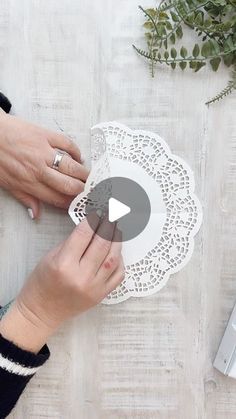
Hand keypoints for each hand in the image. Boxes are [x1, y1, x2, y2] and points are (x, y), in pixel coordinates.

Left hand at [0, 111, 88, 217]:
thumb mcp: (6, 184)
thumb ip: (24, 198)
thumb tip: (35, 214)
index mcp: (29, 183)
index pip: (57, 199)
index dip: (72, 204)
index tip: (81, 205)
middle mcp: (39, 169)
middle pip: (69, 185)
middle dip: (84, 191)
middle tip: (92, 192)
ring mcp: (43, 152)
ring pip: (72, 167)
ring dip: (84, 174)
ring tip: (90, 177)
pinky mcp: (45, 135)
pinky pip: (67, 144)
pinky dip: (76, 151)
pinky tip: (78, 157)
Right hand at [0, 217, 123, 351]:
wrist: (42, 311)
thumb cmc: (42, 283)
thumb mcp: (51, 257)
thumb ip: (72, 242)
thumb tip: (91, 226)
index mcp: (64, 264)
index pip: (84, 235)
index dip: (93, 219)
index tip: (99, 210)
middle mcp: (81, 277)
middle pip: (101, 244)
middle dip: (109, 226)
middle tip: (113, 215)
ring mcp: (94, 288)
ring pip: (113, 259)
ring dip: (117, 241)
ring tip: (117, 229)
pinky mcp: (101, 296)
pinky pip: (118, 275)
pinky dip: (120, 261)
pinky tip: (117, 251)